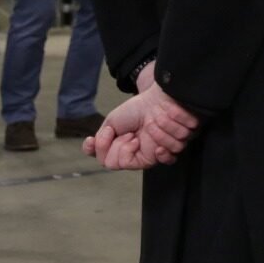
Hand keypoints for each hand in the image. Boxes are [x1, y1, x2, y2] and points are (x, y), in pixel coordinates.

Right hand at [85, 85, 201, 169]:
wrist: (157, 98)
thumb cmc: (136, 110)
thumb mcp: (111, 122)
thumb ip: (101, 139)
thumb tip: (92, 147)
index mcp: (120, 150)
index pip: (108, 161)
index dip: (103, 149)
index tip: (105, 132)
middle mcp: (136, 155)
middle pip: (118, 164)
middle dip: (120, 145)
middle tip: (130, 132)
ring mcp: (153, 155)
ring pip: (141, 162)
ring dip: (143, 140)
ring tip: (149, 125)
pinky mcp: (171, 150)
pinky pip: (166, 159)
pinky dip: (162, 145)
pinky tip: (159, 143)